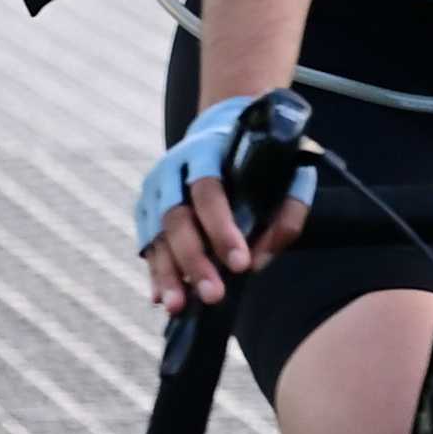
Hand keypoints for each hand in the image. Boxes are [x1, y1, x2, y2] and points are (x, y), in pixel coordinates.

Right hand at [137, 90, 314, 312]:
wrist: (220, 127)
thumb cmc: (258, 157)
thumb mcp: (286, 172)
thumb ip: (286, 212)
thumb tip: (260, 260)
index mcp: (206, 151)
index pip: (208, 190)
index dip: (221, 228)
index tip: (240, 263)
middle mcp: (172, 169)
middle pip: (176, 216)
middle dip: (194, 259)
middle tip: (214, 295)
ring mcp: (155, 191)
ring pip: (156, 235)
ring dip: (167, 274)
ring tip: (179, 306)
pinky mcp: (146, 211)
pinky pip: (148, 245)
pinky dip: (154, 272)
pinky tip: (159, 297)